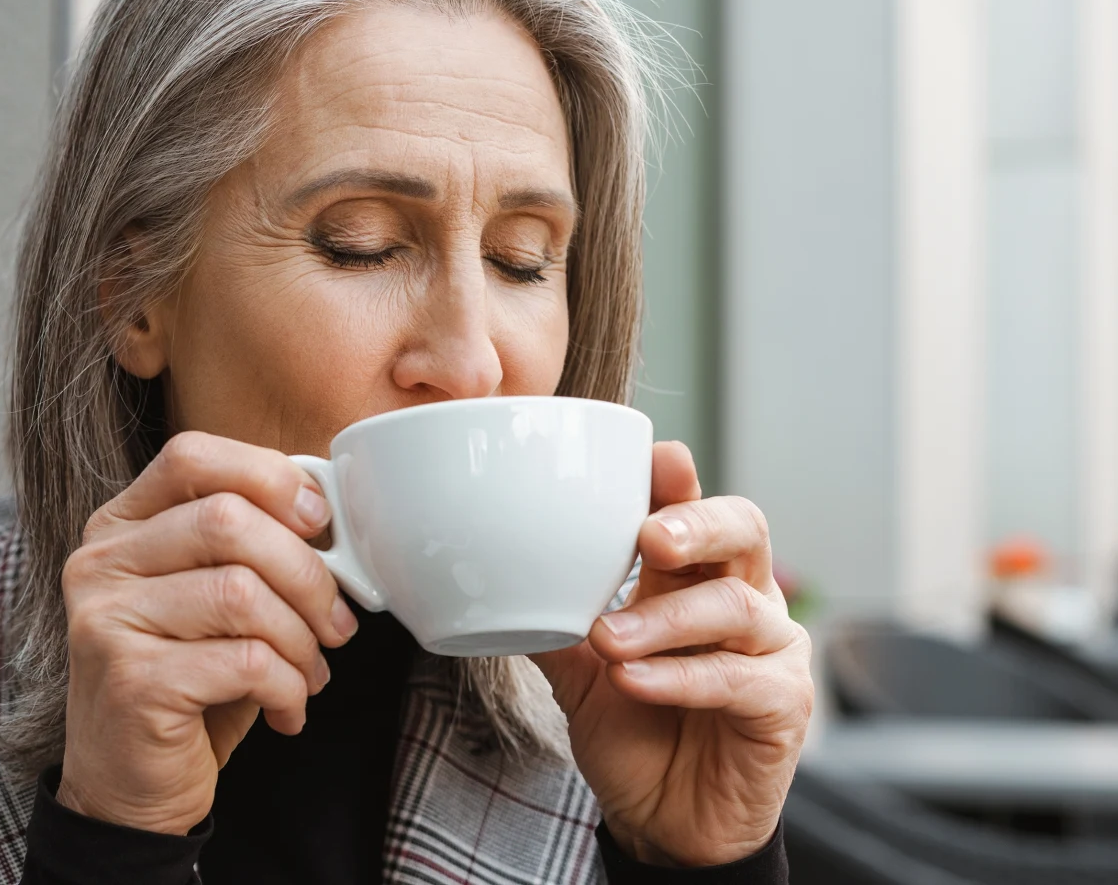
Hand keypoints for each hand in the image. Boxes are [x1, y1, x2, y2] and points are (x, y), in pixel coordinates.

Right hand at [56, 432, 358, 834]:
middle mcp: (101, 563)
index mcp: (120, 526)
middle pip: (228, 521)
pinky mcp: (131, 680)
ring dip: (301, 639)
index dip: (269, 478)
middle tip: (335, 622)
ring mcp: (107, 619)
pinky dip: (288, 687)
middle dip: (306, 573)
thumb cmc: (189, 683)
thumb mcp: (215, 599)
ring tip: (310, 672)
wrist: (132, 788)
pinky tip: (285, 708)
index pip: (193, 457)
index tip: (320, 520)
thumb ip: (250, 544)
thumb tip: (328, 510)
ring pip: (242, 593)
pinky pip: (245, 661)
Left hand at [532, 441, 812, 866]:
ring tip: (608, 640)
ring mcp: (770, 650)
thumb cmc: (634, 732)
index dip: (676, 481)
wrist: (664, 822)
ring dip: (666, 619)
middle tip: (647, 537)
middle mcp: (741, 599)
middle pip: (743, 529)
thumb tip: (498, 582)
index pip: (693, 509)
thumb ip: (552, 626)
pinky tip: (636, 681)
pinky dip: (683, 677)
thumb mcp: (579, 675)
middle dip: (695, 522)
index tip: (652, 460)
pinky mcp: (785, 703)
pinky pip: (742, 678)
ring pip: (736, 605)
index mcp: (690, 579)